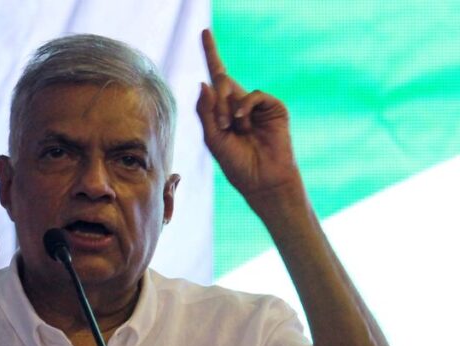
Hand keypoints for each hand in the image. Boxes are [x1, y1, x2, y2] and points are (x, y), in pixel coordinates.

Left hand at [196, 29, 303, 212]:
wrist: (262, 180)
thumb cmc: (236, 164)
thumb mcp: (213, 138)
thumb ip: (205, 112)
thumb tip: (203, 83)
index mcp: (223, 111)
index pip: (215, 80)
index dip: (211, 54)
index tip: (205, 32)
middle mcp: (239, 104)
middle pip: (221, 81)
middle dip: (216, 100)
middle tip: (221, 124)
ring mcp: (257, 105)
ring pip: (234, 88)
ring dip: (227, 107)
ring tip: (231, 127)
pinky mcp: (273, 107)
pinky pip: (254, 94)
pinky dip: (244, 105)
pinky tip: (241, 121)